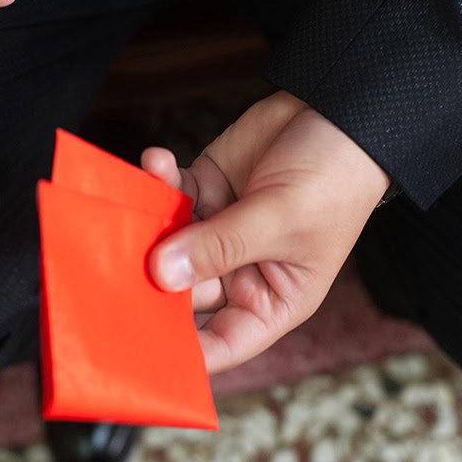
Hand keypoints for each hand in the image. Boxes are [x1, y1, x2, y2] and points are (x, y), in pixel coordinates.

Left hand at [142, 91, 390, 373]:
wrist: (341, 109)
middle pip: (184, 292)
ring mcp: (221, 228)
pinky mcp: (207, 187)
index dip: (186, 352)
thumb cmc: (335, 177)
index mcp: (274, 298)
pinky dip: (160, 180)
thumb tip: (161, 274)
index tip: (142, 348)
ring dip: (151, 224)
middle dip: (153, 279)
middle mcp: (243, 270)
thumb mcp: (279, 218)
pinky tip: (158, 160)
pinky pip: (172, 194)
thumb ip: (219, 246)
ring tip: (138, 202)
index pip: (224, 342)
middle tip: (120, 263)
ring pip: (170, 241)